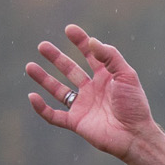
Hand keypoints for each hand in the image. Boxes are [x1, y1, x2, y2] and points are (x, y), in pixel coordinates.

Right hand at [25, 25, 164, 164]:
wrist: (135, 135)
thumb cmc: (134, 106)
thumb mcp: (126, 75)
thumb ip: (110, 56)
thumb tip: (91, 41)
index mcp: (106, 77)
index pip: (90, 55)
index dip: (80, 41)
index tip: (69, 29)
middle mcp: (92, 90)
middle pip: (70, 70)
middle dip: (56, 58)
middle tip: (42, 46)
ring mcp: (83, 106)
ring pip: (58, 90)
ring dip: (44, 79)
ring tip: (30, 66)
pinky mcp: (77, 123)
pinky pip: (54, 116)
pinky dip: (42, 108)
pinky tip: (32, 97)